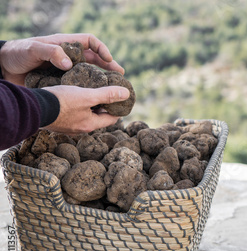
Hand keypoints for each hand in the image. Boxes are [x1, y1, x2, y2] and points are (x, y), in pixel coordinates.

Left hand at [0, 33, 123, 85]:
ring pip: (89, 73)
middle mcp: (69, 57)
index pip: (90, 42)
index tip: (109, 60)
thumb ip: (52, 53)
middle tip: (120, 76)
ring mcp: (66, 70)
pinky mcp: (61, 82)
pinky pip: (79, 85)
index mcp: (66, 44)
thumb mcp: (33, 49)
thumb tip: (70, 64)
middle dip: (109, 66)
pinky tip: (94, 98)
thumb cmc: (17, 54)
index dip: (102, 49)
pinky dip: (88, 90)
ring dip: (101, 80)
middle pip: (95, 59)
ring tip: (112, 89)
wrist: (4, 69)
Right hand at [42, 85, 129, 134]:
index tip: (121, 98)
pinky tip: (75, 94)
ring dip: (90, 104)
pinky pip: (73, 112)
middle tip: (108, 91)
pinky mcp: (58, 120)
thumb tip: (126, 94)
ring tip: (92, 90)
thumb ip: (107, 95)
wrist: (32, 107)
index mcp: (90, 125)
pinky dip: (78, 104)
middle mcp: (81, 128)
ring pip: (85, 114)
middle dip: (104, 105)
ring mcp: (69, 126)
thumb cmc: (61, 102)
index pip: (111, 118)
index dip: (118, 108)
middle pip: (99, 116)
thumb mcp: (87, 96)